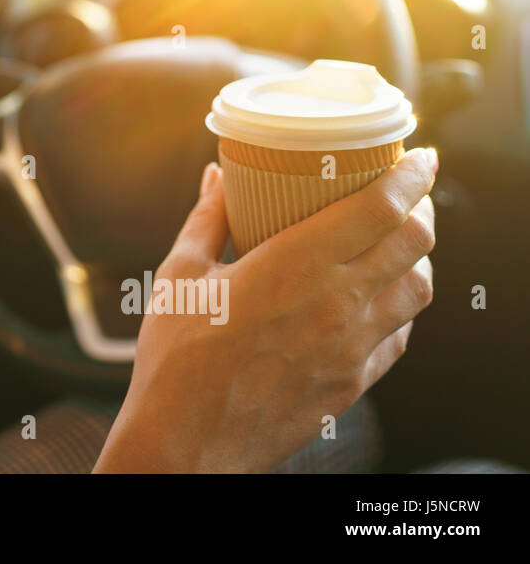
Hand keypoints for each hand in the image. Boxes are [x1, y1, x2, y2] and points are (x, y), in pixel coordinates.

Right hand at [95, 147, 437, 472]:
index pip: (381, 207)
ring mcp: (352, 347)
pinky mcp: (353, 382)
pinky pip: (399, 334)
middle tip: (409, 191)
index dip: (412, 176)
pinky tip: (379, 296)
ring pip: (418, 288)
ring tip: (400, 240)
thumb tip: (216, 177)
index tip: (420, 156)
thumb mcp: (180, 275)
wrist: (186, 441)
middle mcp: (337, 303)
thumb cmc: (176, 358)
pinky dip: (401, 305)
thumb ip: (206, 219)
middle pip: (413, 241)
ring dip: (418, 255)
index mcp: (295, 265)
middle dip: (421, 206)